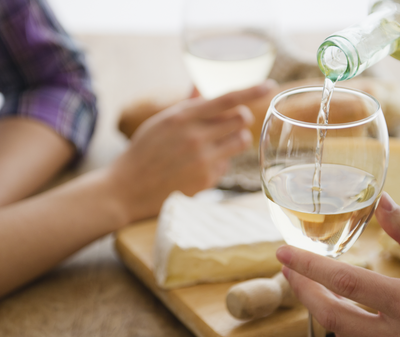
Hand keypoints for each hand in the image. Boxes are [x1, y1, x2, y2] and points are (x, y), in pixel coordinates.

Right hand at [108, 81, 275, 221]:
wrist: (128, 188)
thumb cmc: (144, 151)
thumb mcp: (161, 122)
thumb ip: (186, 105)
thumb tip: (200, 86)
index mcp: (183, 116)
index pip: (226, 98)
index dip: (252, 89)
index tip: (271, 85)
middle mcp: (196, 135)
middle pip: (241, 119)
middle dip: (239, 120)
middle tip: (227, 125)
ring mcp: (203, 159)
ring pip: (241, 141)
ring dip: (235, 140)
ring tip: (216, 144)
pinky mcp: (207, 179)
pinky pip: (228, 164)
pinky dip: (220, 162)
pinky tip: (200, 166)